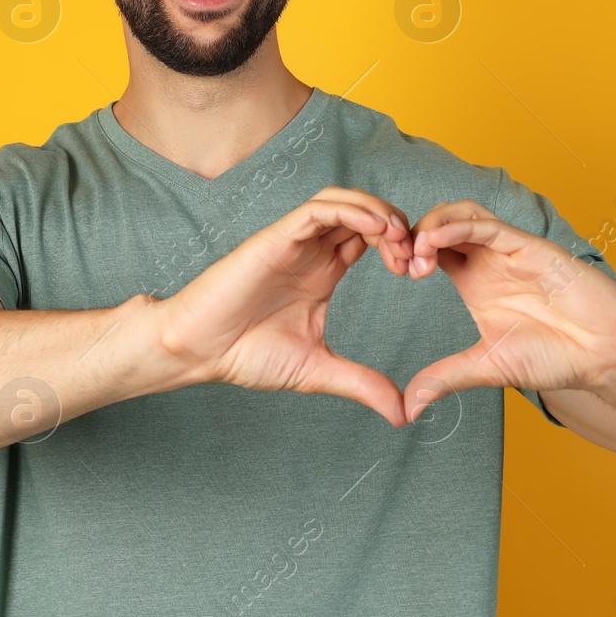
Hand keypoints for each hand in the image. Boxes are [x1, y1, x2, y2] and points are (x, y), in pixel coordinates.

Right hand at [154, 186, 415, 426]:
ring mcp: (293, 241)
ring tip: (399, 236)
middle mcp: (310, 251)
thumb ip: (361, 384)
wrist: (199, 351)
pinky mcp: (275, 238)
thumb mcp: (319, 370)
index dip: (400, 246)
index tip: (416, 273)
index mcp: (323, 272)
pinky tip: (374, 227)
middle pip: (363, 214)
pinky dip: (350, 210)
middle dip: (397, 226)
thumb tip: (402, 414)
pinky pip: (318, 209)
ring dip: (377, 211)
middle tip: (414, 255)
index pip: (370, 239)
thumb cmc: (246, 356)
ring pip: (343, 201)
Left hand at [399, 199, 615, 421]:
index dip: (406, 251)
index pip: (430, 248)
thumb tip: (407, 407)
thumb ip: (447, 378)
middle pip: (440, 222)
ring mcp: (509, 250)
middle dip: (412, 233)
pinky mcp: (531, 247)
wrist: (606, 356)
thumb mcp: (487, 367)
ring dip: (432, 224)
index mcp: (474, 279)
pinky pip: (489, 226)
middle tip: (398, 260)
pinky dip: (458, 226)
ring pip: (462, 214)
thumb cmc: (556, 356)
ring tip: (415, 251)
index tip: (393, 271)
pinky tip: (436, 239)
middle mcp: (489, 259)